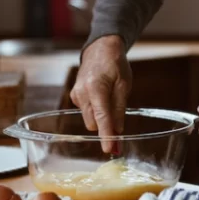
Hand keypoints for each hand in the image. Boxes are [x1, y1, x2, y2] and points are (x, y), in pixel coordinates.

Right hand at [70, 35, 131, 151]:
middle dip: (106, 126)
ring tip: (109, 100)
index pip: (102, 118)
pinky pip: (86, 112)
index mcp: (96, 88)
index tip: (109, 149)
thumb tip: (118, 132)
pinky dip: (95, 110)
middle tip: (119, 121)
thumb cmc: (115, 65)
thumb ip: (120, 109)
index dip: (106, 136)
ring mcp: (76, 95)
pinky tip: (101, 97)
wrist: (100, 49)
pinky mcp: (74, 97)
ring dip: (101, 117)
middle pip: (94, 123)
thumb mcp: (124, 85)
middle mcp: (82, 93)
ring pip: (90, 119)